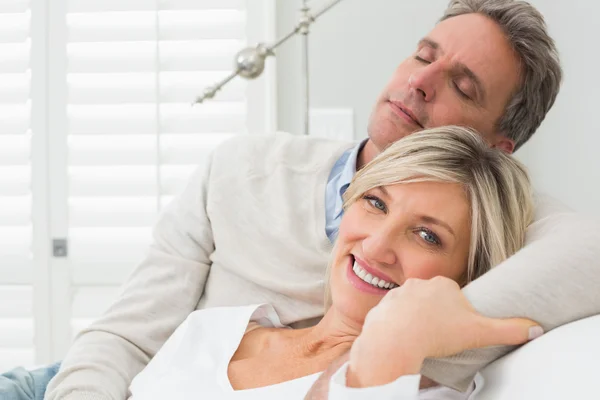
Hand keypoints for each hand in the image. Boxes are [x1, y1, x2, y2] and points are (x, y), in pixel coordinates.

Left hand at [347, 277, 541, 387]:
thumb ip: (507, 329)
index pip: (454, 294)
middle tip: (441, 333)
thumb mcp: (478, 332)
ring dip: (417, 317)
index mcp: (444, 284)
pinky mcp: (384, 305)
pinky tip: (403, 335)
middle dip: (437, 313)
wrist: (397, 338)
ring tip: (422, 336)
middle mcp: (420, 283)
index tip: (457, 326)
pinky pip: (394, 313)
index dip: (457, 311)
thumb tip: (535, 328)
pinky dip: (399, 323)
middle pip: (433, 298)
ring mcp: (399, 292)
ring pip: (413, 305)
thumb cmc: (437, 333)